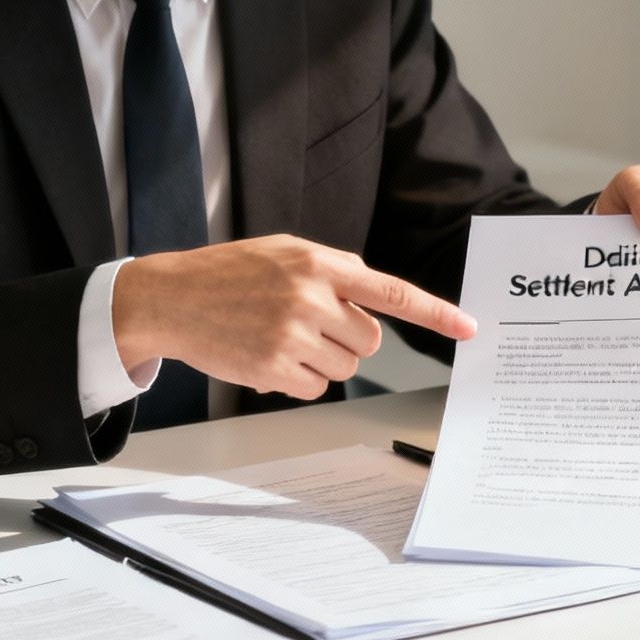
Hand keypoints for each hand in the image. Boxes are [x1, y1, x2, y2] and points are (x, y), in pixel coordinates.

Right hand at [112, 236, 475, 400]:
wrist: (170, 297)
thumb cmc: (229, 274)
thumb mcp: (283, 252)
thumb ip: (332, 270)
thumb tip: (375, 299)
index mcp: (319, 262)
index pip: (391, 291)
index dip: (435, 312)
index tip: (469, 328)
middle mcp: (310, 296)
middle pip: (370, 339)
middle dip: (349, 339)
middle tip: (311, 327)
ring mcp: (292, 334)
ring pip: (345, 367)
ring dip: (323, 360)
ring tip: (280, 338)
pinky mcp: (274, 367)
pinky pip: (315, 387)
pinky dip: (299, 380)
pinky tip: (269, 358)